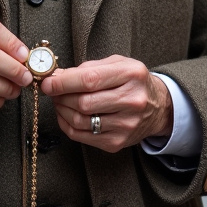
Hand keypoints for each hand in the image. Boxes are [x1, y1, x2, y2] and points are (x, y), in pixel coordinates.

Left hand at [42, 55, 172, 152]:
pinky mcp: (117, 142)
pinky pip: (82, 136)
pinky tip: (66, 115)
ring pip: (81, 121)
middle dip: (60, 96)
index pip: (90, 80)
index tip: (47, 82)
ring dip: (62, 110)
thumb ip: (88, 68)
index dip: (63, 82)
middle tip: (52, 91)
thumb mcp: (117, 64)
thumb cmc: (133, 82)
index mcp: (131, 75)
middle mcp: (132, 101)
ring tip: (59, 101)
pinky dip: (67, 125)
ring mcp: (125, 124)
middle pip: (84, 102)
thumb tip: (58, 76)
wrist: (158, 107)